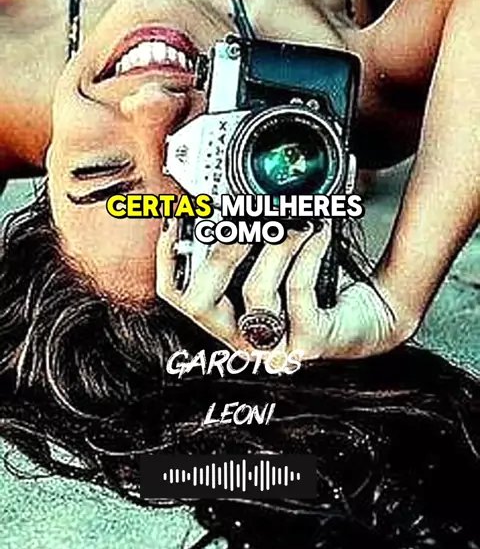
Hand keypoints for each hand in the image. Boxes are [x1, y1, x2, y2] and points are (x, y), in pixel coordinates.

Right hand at [156, 219, 420, 360]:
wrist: (375, 314)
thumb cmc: (319, 287)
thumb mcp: (273, 262)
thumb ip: (245, 242)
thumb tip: (221, 201)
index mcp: (228, 319)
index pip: (177, 294)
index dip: (169, 257)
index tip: (177, 218)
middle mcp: (245, 339)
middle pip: (199, 302)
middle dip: (218, 254)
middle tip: (240, 221)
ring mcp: (276, 346)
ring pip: (255, 291)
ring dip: (275, 247)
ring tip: (297, 221)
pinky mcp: (309, 342)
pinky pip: (298, 289)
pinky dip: (307, 252)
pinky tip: (318, 233)